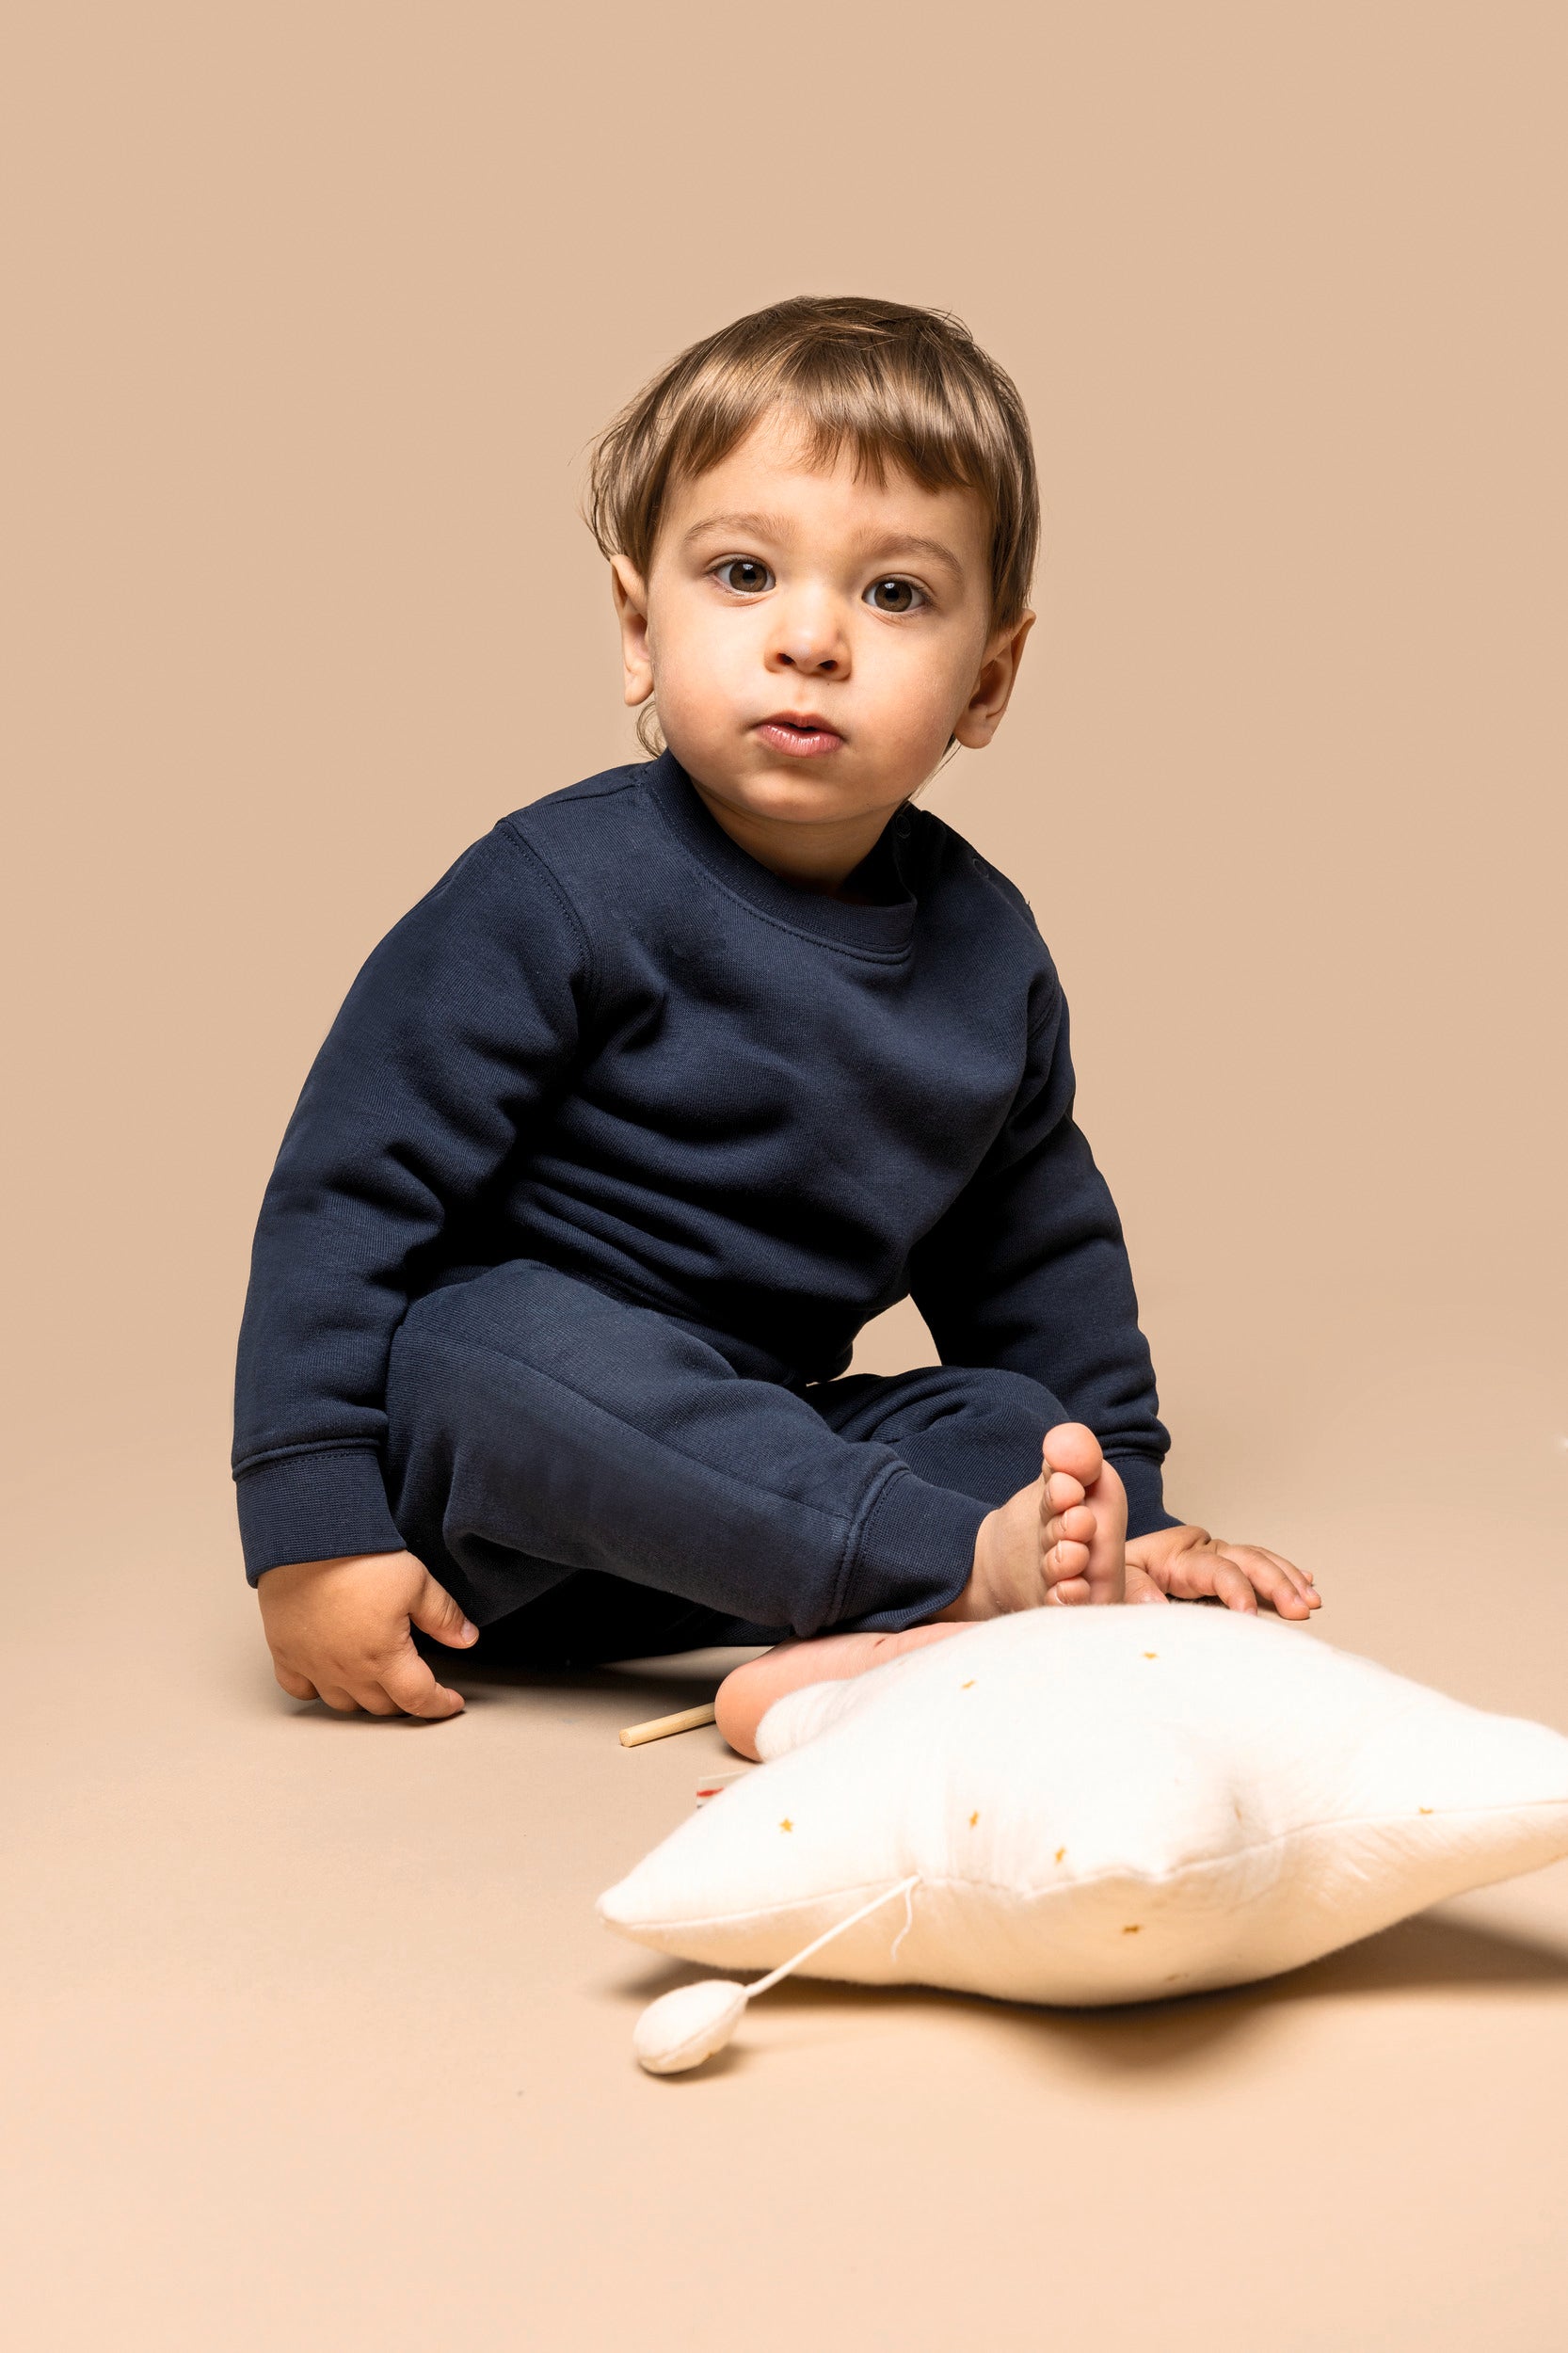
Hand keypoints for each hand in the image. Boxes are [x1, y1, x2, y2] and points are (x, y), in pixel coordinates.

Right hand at [258, 1550, 478, 1717]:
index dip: (440, 1705)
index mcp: (383, 1657)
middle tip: (416, 1683)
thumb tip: (467, 1639)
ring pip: (343, 1704)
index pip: (418, 1699)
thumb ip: (444, 1616)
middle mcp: (346, 1671)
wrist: (306, 1539)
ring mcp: (313, 1665)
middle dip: (405, 1699)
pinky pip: (299, 1689)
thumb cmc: (359, 1558)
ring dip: (364, 1698)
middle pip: (381, 1706)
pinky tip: (329, 1676)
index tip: (451, 1702)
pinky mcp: (286, 1653)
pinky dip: (316, 1690)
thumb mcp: (417, 1581)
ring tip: (377, 1680)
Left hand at [1122, 1524, 1318, 1618]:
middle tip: (1301, 1609)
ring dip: (1289, 1579)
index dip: (1236, 1591)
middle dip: (1278, 1583)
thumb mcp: (1116, 1578)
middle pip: (1249, 1559)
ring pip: (1261, 1560)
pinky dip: (1284, 1573)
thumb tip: (1159, 1604)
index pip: (1217, 1569)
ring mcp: (1216, 1554)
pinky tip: (1307, 1583)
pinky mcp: (1223, 1563)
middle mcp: (1203, 1548)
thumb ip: (1136, 1590)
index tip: (1251, 1616)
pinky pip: (1259, 1564)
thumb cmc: (1115, 1573)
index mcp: (1179, 1552)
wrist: (1110, 1558)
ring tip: (1312, 1601)